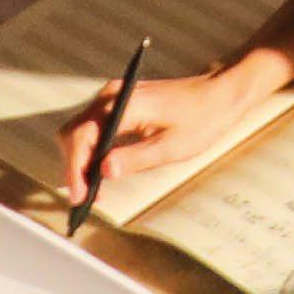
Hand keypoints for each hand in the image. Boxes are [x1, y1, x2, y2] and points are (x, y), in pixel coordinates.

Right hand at [60, 65, 272, 210]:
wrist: (219, 95)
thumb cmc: (201, 119)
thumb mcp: (170, 147)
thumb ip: (135, 158)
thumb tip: (104, 172)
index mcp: (124, 103)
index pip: (82, 136)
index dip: (75, 169)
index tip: (79, 195)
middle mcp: (113, 95)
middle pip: (74, 133)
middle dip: (73, 167)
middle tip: (83, 198)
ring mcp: (115, 97)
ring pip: (81, 130)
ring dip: (80, 160)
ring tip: (90, 190)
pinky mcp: (120, 102)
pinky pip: (94, 127)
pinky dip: (90, 150)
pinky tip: (98, 172)